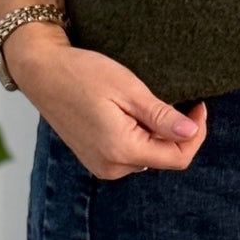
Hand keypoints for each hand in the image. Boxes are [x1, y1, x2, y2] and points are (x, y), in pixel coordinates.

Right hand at [10, 28, 208, 180]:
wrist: (41, 72)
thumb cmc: (82, 74)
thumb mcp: (129, 90)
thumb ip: (162, 117)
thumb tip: (191, 133)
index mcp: (122, 151)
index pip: (178, 158)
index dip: (195, 134)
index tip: (198, 107)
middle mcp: (111, 167)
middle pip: (163, 158)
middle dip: (175, 133)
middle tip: (175, 100)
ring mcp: (101, 166)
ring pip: (148, 156)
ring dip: (156, 134)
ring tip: (145, 104)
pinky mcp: (94, 159)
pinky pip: (129, 154)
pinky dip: (140, 136)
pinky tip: (130, 113)